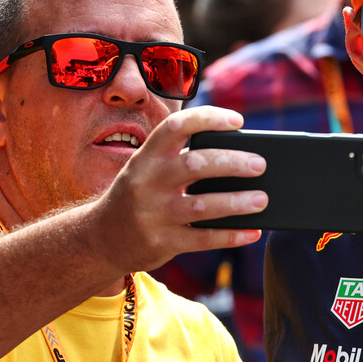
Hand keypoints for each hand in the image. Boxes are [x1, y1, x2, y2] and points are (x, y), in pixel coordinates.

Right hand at [92, 105, 266, 272]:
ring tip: (262, 199)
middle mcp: (147, 182)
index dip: (208, 118)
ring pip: (202, 205)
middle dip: (232, 162)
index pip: (176, 126)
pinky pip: (203, 239)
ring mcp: (153, 214)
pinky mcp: (162, 243)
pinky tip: (252, 232)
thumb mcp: (146, 170)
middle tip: (260, 164)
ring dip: (236, 202)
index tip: (237, 121)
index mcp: (146, 157)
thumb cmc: (138, 195)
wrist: (100, 239)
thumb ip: (179, 159)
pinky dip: (231, 235)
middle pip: (195, 164)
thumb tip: (239, 156)